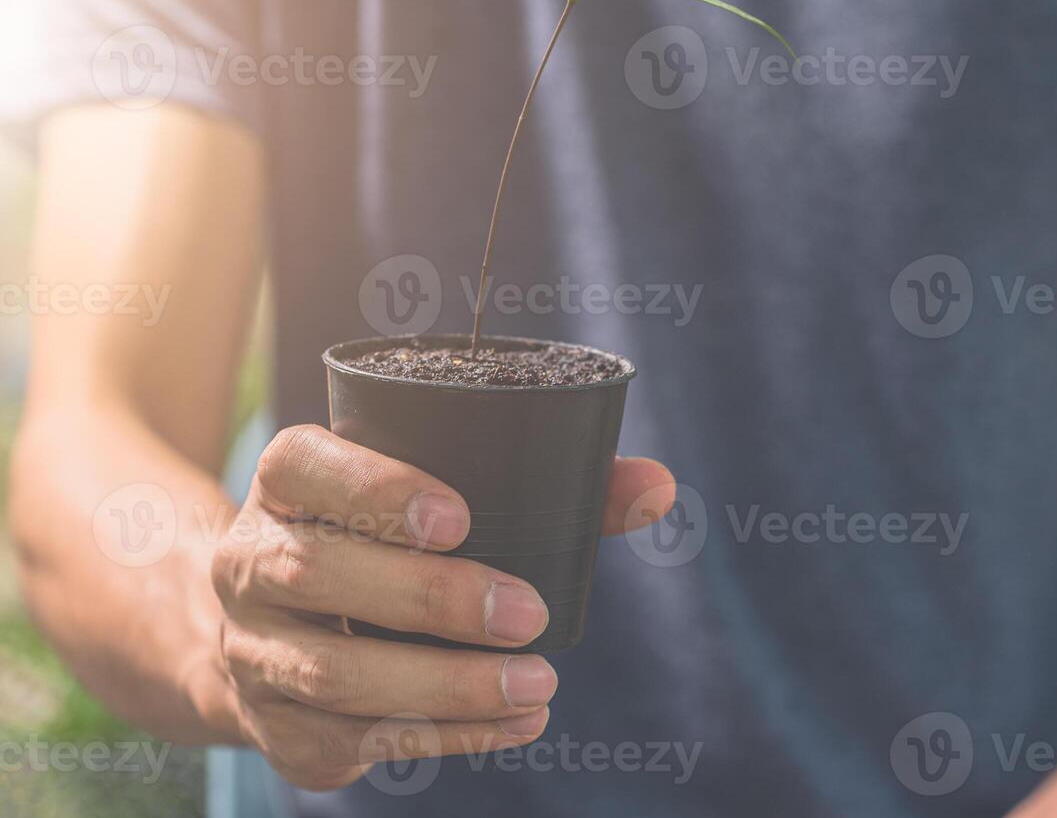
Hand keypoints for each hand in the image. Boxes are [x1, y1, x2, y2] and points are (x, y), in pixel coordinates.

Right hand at [208, 424, 674, 790]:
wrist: (266, 635)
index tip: (458, 516)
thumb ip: (553, 487)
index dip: (373, 487)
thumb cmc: (386, 546)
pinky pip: (356, 739)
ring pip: (333, 672)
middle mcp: (250, 563)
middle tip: (528, 614)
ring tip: (537, 686)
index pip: (304, 466)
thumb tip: (656, 488)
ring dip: (444, 685)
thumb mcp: (438, 497)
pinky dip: (445, 735)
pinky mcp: (279, 727)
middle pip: (317, 575)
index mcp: (285, 486)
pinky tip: (516, 724)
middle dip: (428, 598)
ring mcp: (256, 651)